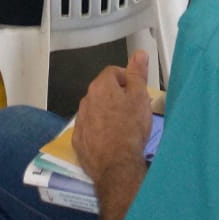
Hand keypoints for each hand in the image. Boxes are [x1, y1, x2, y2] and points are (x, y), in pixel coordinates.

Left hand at [72, 50, 151, 185]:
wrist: (117, 166)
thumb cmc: (131, 128)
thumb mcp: (140, 97)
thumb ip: (138, 73)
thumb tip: (138, 54)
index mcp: (101, 86)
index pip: (113, 71)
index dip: (127, 79)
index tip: (137, 92)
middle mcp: (86, 100)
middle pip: (103, 91)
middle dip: (116, 96)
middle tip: (132, 110)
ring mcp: (80, 121)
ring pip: (95, 110)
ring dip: (106, 113)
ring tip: (121, 127)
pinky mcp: (78, 141)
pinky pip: (89, 129)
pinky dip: (97, 130)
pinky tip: (110, 140)